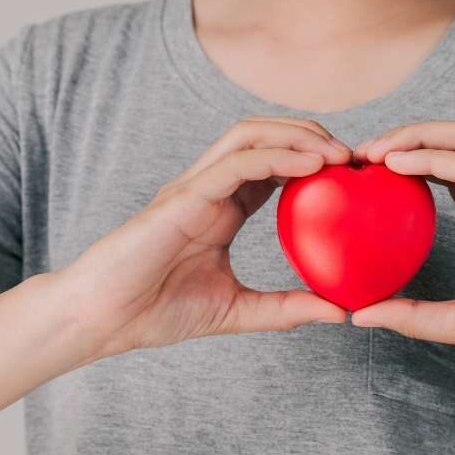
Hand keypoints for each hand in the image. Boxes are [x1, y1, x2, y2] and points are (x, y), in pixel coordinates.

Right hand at [57, 116, 351, 359]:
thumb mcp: (237, 311)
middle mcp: (211, 188)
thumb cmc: (155, 312)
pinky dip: (275, 156)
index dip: (315, 162)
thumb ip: (285, 309)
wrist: (100, 320)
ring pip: (250, 135)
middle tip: (354, 158)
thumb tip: (340, 311)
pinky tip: (311, 164)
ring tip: (337, 153)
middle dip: (312, 136)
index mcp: (224, 208)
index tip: (353, 177)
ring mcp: (195, 186)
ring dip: (298, 135)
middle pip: (266, 136)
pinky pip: (235, 162)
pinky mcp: (182, 195)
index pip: (275, 167)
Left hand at [350, 121, 454, 369]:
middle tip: (360, 154)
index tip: (366, 174)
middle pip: (452, 140)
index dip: (406, 162)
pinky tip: (395, 163)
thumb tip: (361, 315)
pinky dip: (429, 157)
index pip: (445, 169)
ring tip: (374, 151)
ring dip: (414, 134)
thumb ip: (411, 316)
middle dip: (404, 136)